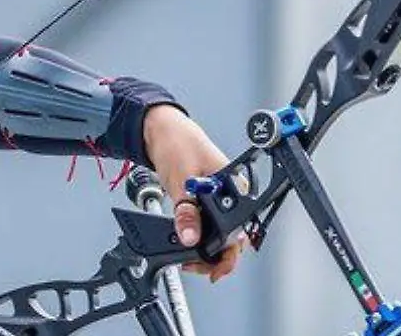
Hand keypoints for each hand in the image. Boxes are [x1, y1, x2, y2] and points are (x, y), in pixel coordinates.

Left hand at [143, 104, 245, 282]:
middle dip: (213, 256)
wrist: (162, 130)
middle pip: (230, 237)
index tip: (213, 270)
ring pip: (218, 233)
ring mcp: (217, 199)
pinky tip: (186, 240)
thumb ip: (187, 211)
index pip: (238, 231)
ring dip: (204, 248)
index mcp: (235, 188)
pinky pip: (205, 224)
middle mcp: (230, 196)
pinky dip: (196, 235)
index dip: (227, 254)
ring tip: (187, 257)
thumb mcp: (182, 180)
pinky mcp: (204, 199)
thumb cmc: (179, 144)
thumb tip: (189, 236)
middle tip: (193, 266)